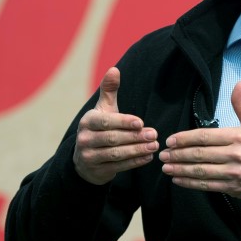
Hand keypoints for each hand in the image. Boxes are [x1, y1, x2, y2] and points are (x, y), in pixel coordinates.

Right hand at [73, 67, 158, 184]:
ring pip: (116, 154)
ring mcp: (89, 157)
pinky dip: (135, 162)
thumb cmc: (100, 128)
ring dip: (137, 150)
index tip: (141, 122)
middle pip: (112, 139)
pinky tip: (149, 157)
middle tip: (154, 134)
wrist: (85, 159)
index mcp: (88, 121)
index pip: (106, 122)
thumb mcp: (103, 109)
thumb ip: (109, 90)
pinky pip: (119, 167)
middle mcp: (85, 139)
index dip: (123, 122)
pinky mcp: (97, 171)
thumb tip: (114, 69)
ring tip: (155, 146)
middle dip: (135, 137)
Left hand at [160, 81, 240, 201]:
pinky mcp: (231, 187)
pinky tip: (178, 180)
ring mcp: (232, 172)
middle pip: (199, 154)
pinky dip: (190, 183)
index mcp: (238, 136)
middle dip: (177, 153)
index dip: (185, 138)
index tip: (171, 139)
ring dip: (180, 168)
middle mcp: (233, 154)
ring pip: (200, 170)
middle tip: (163, 153)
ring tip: (166, 166)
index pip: (205, 136)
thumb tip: (238, 84)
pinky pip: (206, 185)